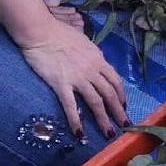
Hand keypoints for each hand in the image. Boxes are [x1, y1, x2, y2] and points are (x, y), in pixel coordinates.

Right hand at [19, 23, 126, 139]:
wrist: (41, 32)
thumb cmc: (60, 33)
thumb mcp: (84, 42)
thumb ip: (92, 54)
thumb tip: (98, 62)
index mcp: (98, 59)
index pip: (115, 80)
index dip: (121, 95)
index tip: (123, 106)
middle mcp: (91, 70)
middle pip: (109, 94)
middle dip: (118, 112)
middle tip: (124, 125)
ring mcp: (77, 78)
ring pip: (96, 102)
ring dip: (103, 119)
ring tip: (108, 134)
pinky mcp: (61, 84)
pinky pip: (71, 105)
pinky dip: (76, 121)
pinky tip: (79, 133)